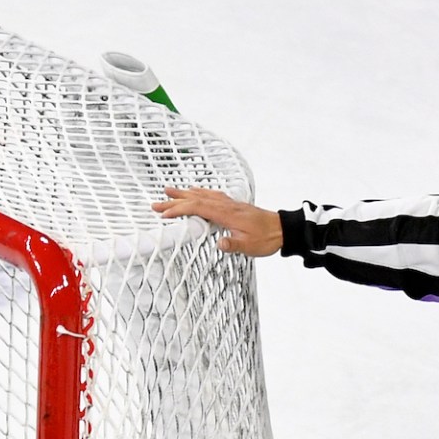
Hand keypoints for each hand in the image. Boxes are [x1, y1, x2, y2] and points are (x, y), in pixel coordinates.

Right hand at [155, 186, 281, 255]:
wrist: (282, 229)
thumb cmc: (266, 238)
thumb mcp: (250, 247)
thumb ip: (233, 245)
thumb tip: (219, 244)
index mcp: (228, 215)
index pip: (198, 208)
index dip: (180, 210)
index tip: (164, 214)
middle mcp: (227, 205)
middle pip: (196, 199)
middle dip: (175, 201)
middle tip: (156, 203)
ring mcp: (230, 203)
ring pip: (203, 194)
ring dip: (184, 193)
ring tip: (169, 191)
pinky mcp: (233, 205)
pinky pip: (212, 194)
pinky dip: (199, 191)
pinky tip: (195, 191)